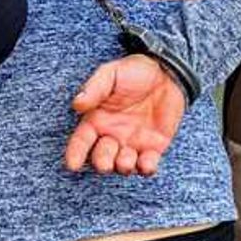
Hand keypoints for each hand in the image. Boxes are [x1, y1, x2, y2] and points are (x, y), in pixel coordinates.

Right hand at [65, 56, 186, 176]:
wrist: (166, 72)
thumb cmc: (134, 71)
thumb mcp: (111, 74)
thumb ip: (94, 89)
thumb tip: (77, 104)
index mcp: (97, 120)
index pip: (81, 141)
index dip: (76, 154)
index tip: (73, 165)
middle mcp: (112, 135)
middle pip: (101, 158)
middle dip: (102, 163)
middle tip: (105, 163)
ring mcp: (133, 143)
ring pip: (123, 165)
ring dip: (123, 166)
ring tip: (126, 159)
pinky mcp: (153, 148)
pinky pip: (148, 165)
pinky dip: (146, 168)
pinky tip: (147, 163)